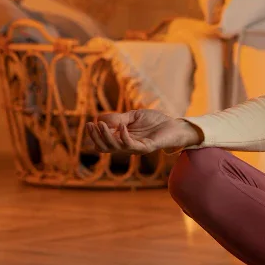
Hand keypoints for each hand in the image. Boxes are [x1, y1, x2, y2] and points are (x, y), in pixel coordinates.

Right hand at [82, 109, 200, 154]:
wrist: (173, 124)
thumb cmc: (154, 121)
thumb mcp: (133, 116)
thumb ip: (118, 119)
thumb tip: (100, 120)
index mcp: (121, 139)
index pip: (103, 143)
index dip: (94, 135)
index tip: (90, 123)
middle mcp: (126, 146)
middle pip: (105, 147)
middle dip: (96, 137)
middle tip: (91, 125)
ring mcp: (135, 148)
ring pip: (115, 147)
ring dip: (105, 136)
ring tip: (100, 124)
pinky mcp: (146, 148)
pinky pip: (130, 145)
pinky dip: (123, 136)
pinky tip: (122, 126)